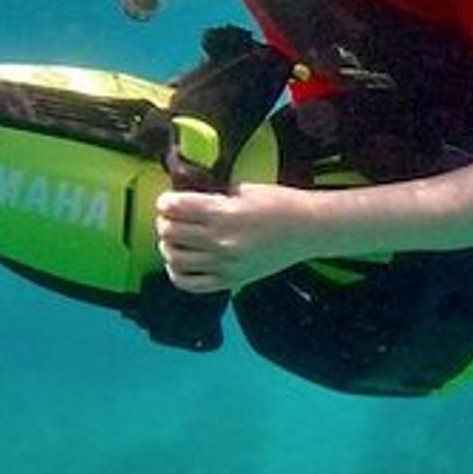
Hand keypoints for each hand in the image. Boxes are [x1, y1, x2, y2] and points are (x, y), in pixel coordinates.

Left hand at [155, 184, 318, 292]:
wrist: (308, 230)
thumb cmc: (280, 204)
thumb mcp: (245, 189)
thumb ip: (214, 195)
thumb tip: (186, 197)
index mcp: (225, 212)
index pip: (176, 208)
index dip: (165, 202)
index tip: (168, 201)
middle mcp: (222, 240)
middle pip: (171, 232)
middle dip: (164, 223)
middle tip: (170, 218)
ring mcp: (226, 264)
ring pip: (175, 259)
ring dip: (168, 247)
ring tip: (174, 240)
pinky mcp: (231, 280)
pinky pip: (191, 284)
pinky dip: (177, 274)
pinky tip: (180, 263)